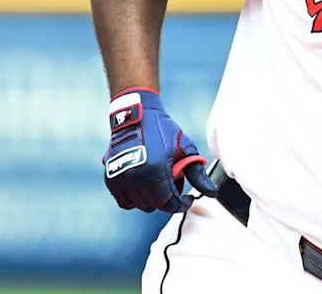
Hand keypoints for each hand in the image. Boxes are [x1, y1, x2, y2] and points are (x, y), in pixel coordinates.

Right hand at [103, 88, 216, 212]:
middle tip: (173, 182)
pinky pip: (124, 201)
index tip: (187, 198)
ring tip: (159, 181)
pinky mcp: (110, 178)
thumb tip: (211, 193)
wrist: (136, 114)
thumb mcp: (185, 148)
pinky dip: (135, 198)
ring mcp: (120, 179)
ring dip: (152, 199)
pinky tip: (144, 185)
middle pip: (156, 205)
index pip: (170, 203)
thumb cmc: (163, 130)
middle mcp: (136, 177)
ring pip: (140, 205)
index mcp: (156, 170)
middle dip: (169, 199)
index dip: (182, 204)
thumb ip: (197, 174)